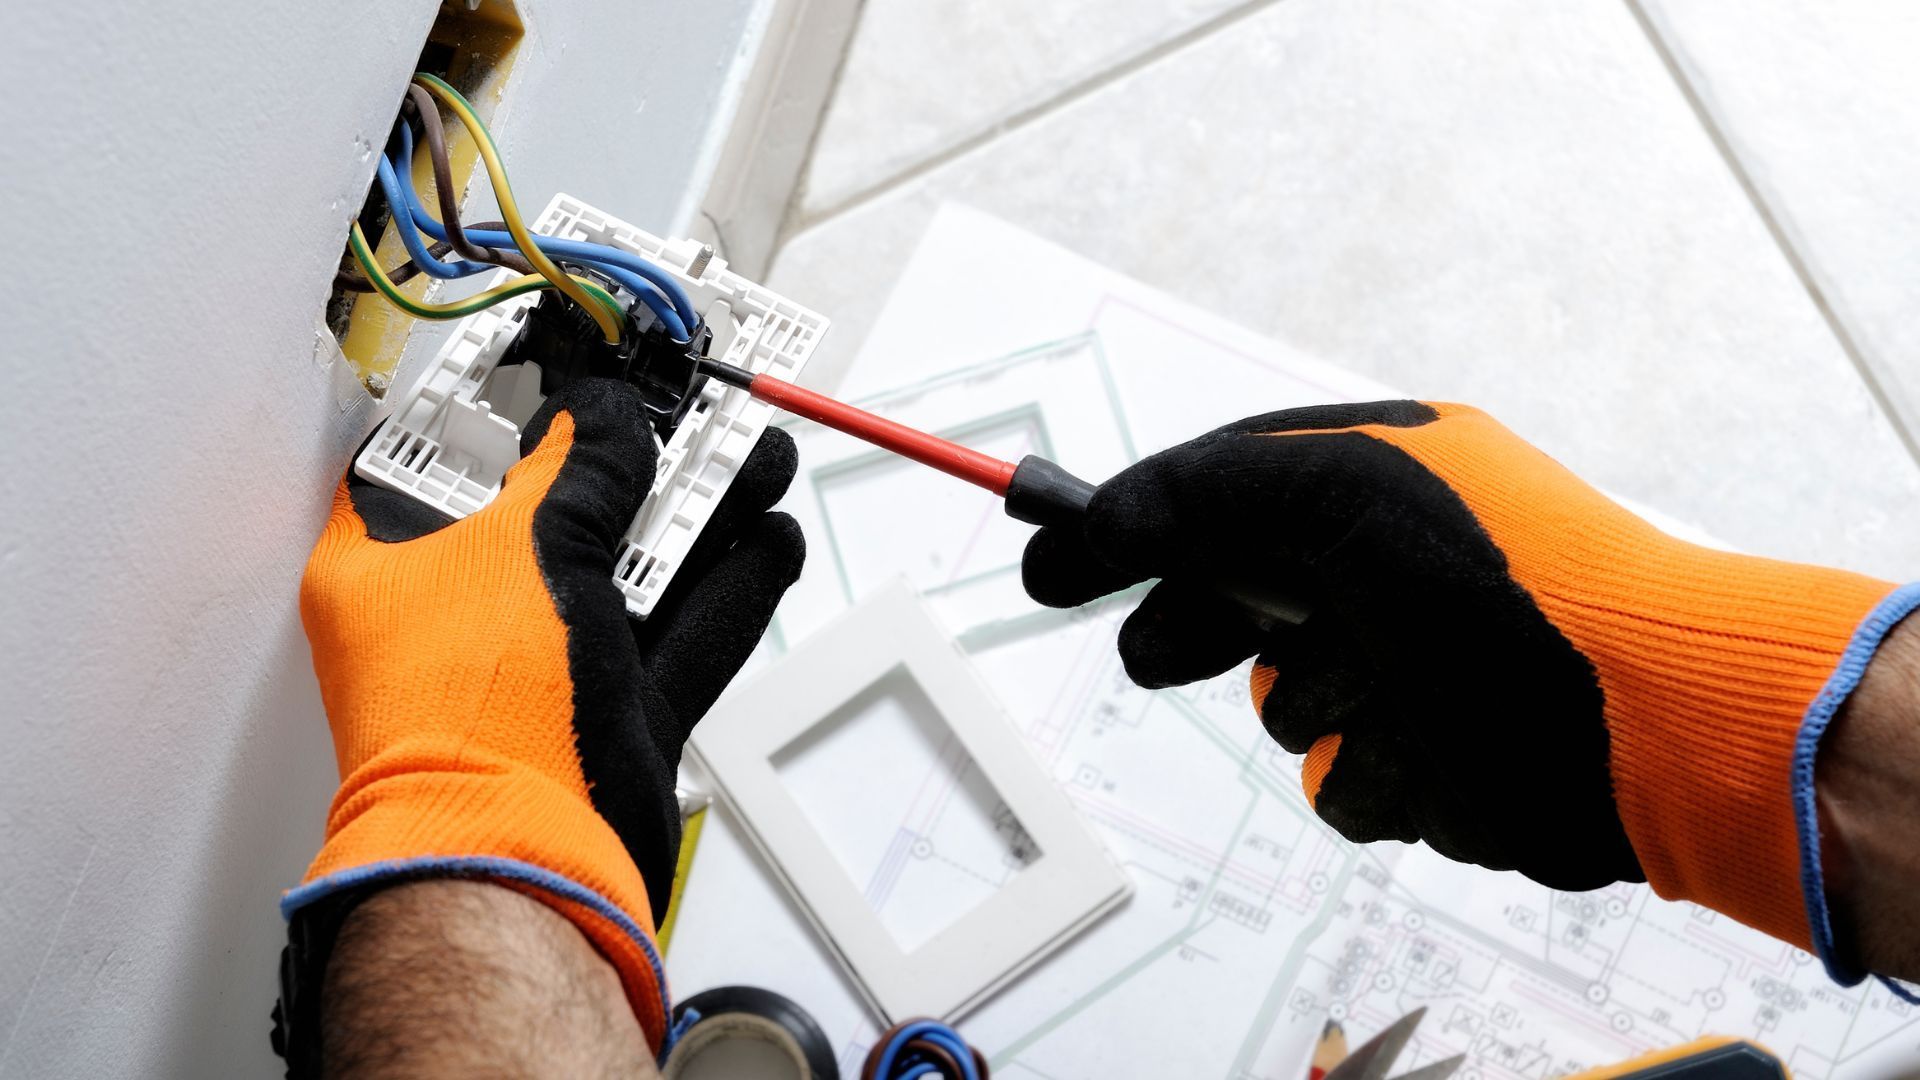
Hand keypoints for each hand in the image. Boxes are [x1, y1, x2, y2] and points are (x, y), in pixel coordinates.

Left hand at [285, 378, 802, 1055]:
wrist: (522, 862)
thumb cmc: (474, 716)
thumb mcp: (527, 550)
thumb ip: (579, 470)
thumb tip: (605, 418)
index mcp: (393, 568)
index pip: (437, 457)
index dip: (500, 403)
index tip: (563, 361)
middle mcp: (464, 616)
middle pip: (560, 510)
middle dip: (639, 460)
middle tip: (694, 412)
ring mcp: (542, 669)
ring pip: (635, 572)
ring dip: (702, 517)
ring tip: (758, 460)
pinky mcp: (612, 716)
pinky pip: (680, 637)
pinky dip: (728, 592)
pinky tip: (767, 541)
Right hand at [1023, 401, 1910, 966]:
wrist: (1642, 718)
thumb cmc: (1504, 579)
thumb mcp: (1328, 489)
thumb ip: (1190, 493)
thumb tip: (1085, 524)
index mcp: (1369, 483)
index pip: (1214, 496)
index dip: (1129, 529)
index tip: (1051, 563)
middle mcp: (1383, 573)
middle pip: (1226, 606)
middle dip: (1196, 628)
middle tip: (1171, 648)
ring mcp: (1405, 673)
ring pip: (1280, 705)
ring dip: (1315, 700)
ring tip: (1384, 683)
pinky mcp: (1427, 767)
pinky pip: (1339, 783)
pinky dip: (1370, 769)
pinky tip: (1428, 745)